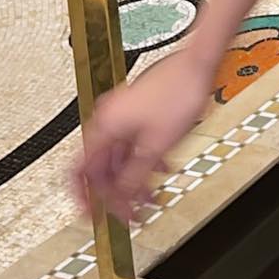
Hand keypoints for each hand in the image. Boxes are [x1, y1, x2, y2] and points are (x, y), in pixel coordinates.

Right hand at [73, 49, 213, 223]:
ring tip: (147, 198)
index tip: (93, 215)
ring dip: (132, 179)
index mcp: (105, 126)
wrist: (197, 62)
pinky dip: (142, 161)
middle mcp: (109, 118)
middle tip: (128, 213)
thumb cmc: (179, 90)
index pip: (80, 172)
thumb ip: (134, 175)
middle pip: (102, 167)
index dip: (85, 198)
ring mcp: (123, 113)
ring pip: (120, 157)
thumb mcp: (156, 145)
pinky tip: (158, 170)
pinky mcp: (139, 110)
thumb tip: (121, 199)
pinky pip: (133, 144)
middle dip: (116, 193)